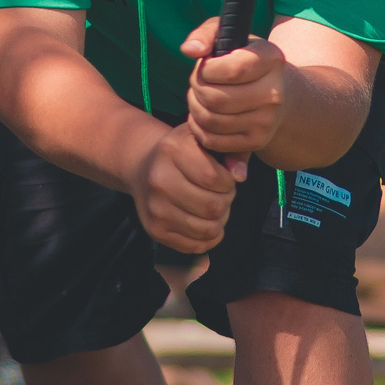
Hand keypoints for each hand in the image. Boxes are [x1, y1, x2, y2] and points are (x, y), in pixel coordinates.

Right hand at [132, 121, 244, 254]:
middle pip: (212, 206)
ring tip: (214, 207)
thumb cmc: (183, 152)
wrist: (144, 167)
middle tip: (222, 194)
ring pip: (207, 229)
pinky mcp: (155, 230)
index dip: (229, 182)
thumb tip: (240, 175)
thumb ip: (230, 151)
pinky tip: (206, 222)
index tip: (225, 178)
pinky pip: (195, 246)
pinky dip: (209, 238)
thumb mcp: (203, 138)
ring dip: (219, 221)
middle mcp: (159, 181)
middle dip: (226, 202)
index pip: (214, 178)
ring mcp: (155, 209)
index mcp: (171, 151)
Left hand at [182, 18, 288, 154]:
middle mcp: (275, 93)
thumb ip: (206, 34)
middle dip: (196, 89)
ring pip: (212, 120)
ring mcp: (267, 121)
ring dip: (194, 107)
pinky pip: (213, 140)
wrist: (276, 92)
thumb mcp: (230, 36)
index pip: (232, 70)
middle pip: (217, 99)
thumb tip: (189, 50)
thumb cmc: (243, 59)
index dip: (208, 69)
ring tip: (199, 96)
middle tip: (198, 82)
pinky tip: (202, 114)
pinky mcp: (256, 142)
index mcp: (272, 60)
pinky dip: (198, 128)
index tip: (206, 65)